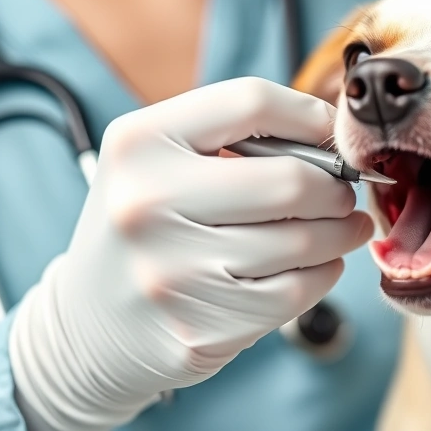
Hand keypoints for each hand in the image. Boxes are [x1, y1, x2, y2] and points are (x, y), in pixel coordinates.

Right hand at [8, 77, 373, 430]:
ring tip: (341, 226)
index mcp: (138, 144)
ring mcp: (174, 272)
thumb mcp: (157, 162)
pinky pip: (299, 290)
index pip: (251, 102)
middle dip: (334, 187)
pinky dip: (324, 273)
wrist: (88, 327)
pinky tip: (315, 264)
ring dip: (339, 232)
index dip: (310, 114)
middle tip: (342, 192)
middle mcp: (147, 204)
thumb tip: (334, 136)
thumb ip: (233, 137)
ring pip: (304, 240)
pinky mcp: (203, 327)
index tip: (333, 132)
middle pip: (291, 180)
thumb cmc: (146, 228)